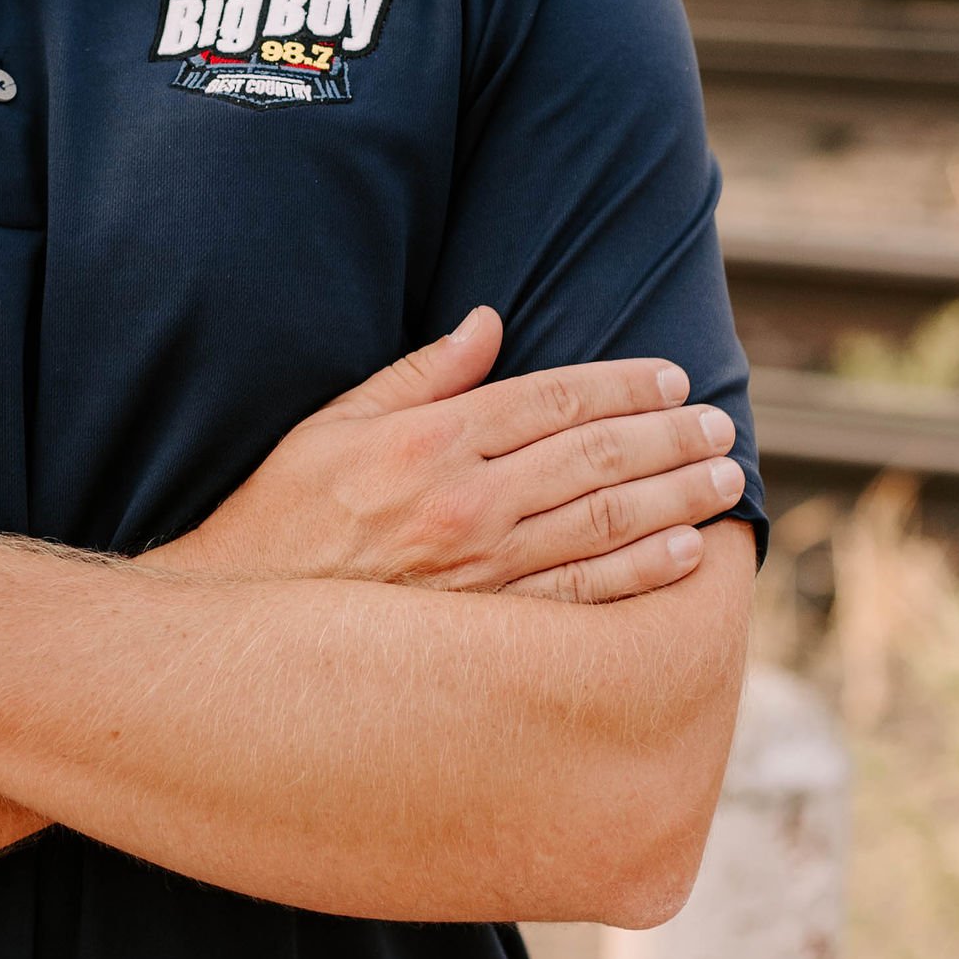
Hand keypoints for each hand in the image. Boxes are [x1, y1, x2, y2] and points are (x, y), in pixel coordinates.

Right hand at [165, 308, 744, 603]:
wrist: (235, 629)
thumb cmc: (279, 518)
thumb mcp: (332, 426)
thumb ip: (417, 375)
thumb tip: (488, 321)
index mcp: (428, 442)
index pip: (550, 399)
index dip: (622, 385)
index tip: (671, 378)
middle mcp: (464, 504)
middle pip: (594, 457)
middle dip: (669, 436)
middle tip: (720, 425)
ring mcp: (480, 575)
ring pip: (603, 524)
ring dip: (675, 496)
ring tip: (723, 477)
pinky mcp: (486, 637)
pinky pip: (583, 601)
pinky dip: (641, 574)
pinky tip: (685, 553)